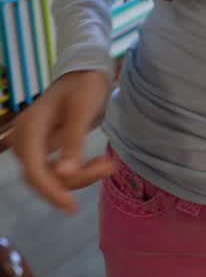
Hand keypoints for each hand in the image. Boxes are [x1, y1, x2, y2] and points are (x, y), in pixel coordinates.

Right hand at [11, 70, 114, 212]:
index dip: (51, 191)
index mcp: (30, 126)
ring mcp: (33, 144)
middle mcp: (26, 138)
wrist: (87, 70)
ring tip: (107, 165)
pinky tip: (97, 164)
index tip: (72, 206)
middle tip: (106, 168)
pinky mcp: (43, 148)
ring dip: (77, 178)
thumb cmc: (85, 84)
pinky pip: (54, 169)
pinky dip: (75, 172)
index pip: (34, 170)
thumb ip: (73, 142)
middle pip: (41, 176)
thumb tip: (64, 176)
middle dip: (72, 181)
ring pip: (49, 176)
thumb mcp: (82, 110)